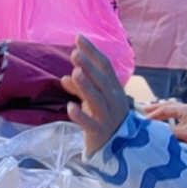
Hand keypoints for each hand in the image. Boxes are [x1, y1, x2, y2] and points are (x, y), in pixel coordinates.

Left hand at [61, 37, 133, 155]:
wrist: (122, 149)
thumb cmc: (106, 119)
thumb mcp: (94, 101)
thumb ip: (80, 89)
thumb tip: (64, 77)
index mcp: (114, 89)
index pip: (104, 66)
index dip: (92, 52)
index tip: (78, 37)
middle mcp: (113, 101)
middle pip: (102, 81)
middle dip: (89, 66)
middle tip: (75, 52)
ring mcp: (107, 117)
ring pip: (97, 100)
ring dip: (86, 86)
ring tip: (75, 73)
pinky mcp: (99, 133)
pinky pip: (90, 124)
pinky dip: (81, 116)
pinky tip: (70, 107)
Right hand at [142, 100, 186, 149]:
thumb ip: (171, 131)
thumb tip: (157, 131)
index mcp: (184, 109)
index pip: (165, 109)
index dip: (154, 114)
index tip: (144, 120)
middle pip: (168, 106)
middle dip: (156, 108)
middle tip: (144, 110)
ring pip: (173, 110)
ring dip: (162, 112)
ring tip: (153, 115)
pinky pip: (177, 116)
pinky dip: (169, 118)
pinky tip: (167, 123)